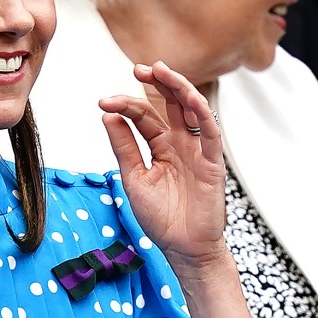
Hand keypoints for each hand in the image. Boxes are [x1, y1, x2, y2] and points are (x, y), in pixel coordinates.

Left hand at [100, 61, 225, 263]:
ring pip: (190, 110)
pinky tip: (188, 97)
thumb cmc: (160, 217)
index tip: (104, 102)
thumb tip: (108, 116)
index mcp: (159, 146)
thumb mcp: (133, 177)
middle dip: (156, 83)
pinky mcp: (212, 162)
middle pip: (169, 103)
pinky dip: (200, 113)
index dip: (125, 105)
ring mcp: (197, 150)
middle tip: (138, 68)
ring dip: (177, 87)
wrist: (183, 249)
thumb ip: (123, 146)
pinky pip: (210, 132)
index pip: (144, 116)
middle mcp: (179, 143)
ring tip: (160, 71)